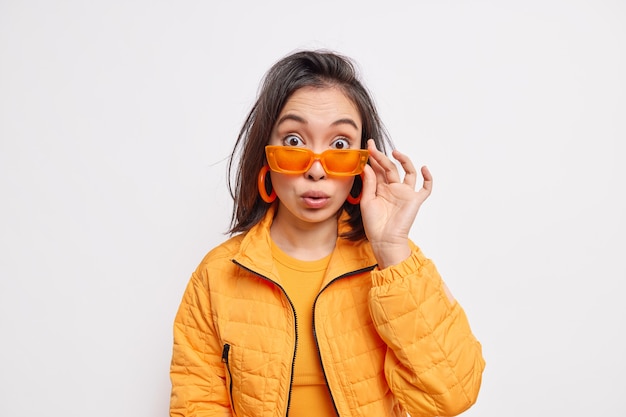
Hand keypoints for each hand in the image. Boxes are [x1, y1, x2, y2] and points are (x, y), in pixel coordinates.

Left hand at [360, 139, 432, 267]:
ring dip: (404, 161)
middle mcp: (393, 188)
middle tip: (373, 147)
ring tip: (395, 152)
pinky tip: (424, 168)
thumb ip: (369, 183)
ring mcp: (405, 193)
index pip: (378, 169)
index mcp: (381, 189)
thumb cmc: (374, 224)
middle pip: (390, 168)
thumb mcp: (367, 201)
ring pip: (408, 172)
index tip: (368, 146)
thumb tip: (367, 165)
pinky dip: (428, 178)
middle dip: (382, 157)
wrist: (384, 240)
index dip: (374, 158)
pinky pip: (425, 188)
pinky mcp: (415, 200)